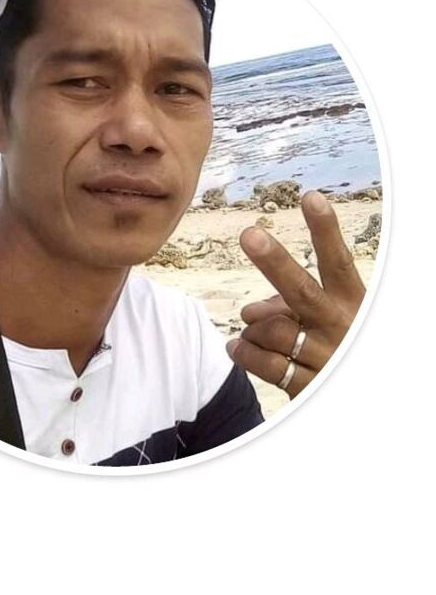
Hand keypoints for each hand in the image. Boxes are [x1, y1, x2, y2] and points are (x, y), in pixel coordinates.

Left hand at [226, 190, 365, 397]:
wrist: (355, 398)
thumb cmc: (338, 346)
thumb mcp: (329, 319)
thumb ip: (292, 303)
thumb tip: (250, 310)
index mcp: (352, 304)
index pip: (337, 262)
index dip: (325, 230)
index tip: (311, 197)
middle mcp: (340, 329)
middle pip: (301, 291)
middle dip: (274, 262)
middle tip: (250, 235)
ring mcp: (324, 360)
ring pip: (272, 330)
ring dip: (252, 327)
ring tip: (251, 330)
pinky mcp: (307, 389)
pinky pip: (263, 363)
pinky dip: (244, 351)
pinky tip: (238, 347)